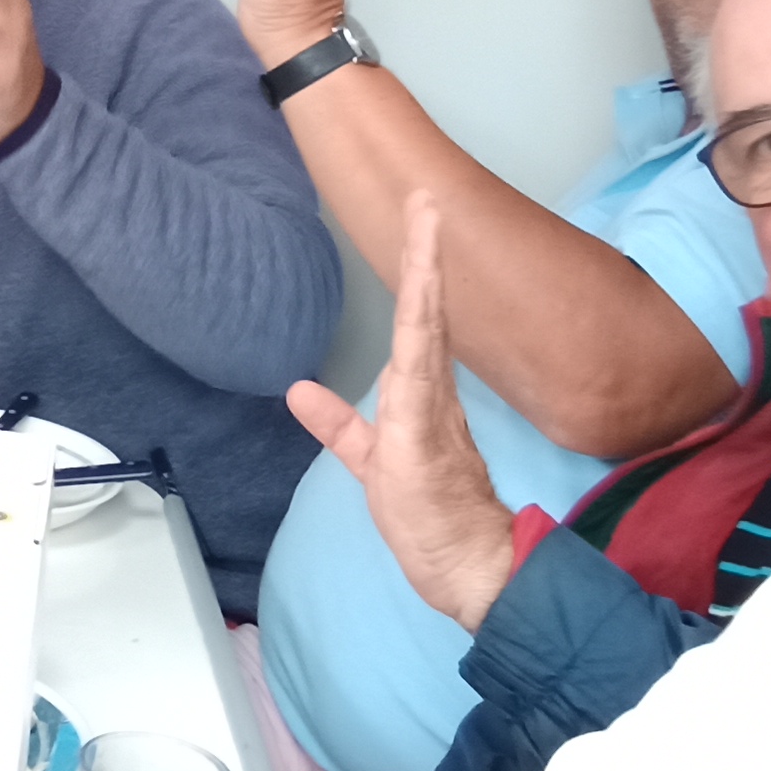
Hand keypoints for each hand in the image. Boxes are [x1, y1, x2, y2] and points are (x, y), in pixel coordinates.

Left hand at [285, 192, 514, 631]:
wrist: (471, 572)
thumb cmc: (430, 521)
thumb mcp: (370, 461)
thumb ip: (339, 425)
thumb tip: (299, 389)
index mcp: (421, 397)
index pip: (418, 324)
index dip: (416, 274)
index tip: (417, 224)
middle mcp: (430, 395)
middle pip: (427, 312)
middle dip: (424, 254)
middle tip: (425, 198)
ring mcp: (431, 412)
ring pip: (426, 330)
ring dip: (424, 276)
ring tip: (426, 223)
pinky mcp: (423, 438)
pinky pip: (420, 376)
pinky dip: (420, 334)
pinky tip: (421, 295)